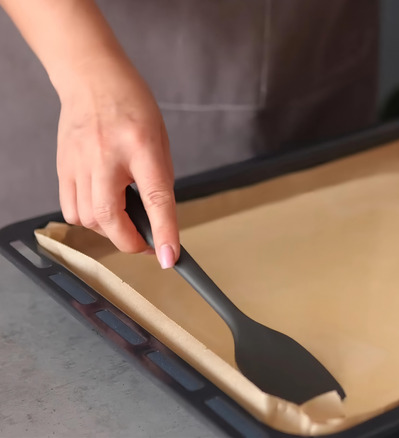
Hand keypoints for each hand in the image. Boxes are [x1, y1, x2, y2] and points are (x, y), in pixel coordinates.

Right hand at [56, 56, 178, 267]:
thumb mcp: (159, 140)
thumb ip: (158, 179)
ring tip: (126, 221)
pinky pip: (71, 209)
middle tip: (147, 245)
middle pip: (109, 218)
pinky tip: (102, 209)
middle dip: (131, 242)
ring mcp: (79, 163)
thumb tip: (158, 219)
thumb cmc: (132, 107)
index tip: (168, 257)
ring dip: (109, 230)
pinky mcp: (63, 168)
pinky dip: (89, 220)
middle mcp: (106, 156)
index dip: (164, 232)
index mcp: (141, 146)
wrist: (93, 79)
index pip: (155, 198)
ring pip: (87, 219)